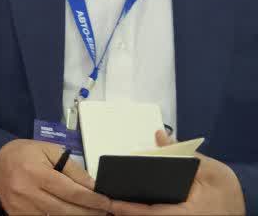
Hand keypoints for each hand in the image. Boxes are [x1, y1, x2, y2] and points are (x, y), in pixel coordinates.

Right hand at [0, 139, 110, 214]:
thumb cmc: (24, 153)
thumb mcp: (51, 151)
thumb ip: (73, 170)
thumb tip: (94, 187)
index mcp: (36, 173)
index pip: (72, 192)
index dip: (94, 200)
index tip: (109, 204)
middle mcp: (27, 192)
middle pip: (67, 210)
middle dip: (90, 212)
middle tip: (106, 211)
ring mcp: (21, 207)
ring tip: (90, 212)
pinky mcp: (17, 215)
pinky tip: (71, 213)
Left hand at [109, 130, 243, 214]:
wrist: (242, 205)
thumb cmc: (227, 191)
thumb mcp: (209, 170)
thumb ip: (183, 154)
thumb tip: (160, 136)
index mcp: (186, 213)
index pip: (150, 214)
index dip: (128, 208)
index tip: (111, 202)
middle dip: (125, 209)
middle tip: (104, 199)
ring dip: (131, 210)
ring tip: (112, 200)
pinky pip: (154, 215)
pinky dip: (141, 210)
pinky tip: (128, 203)